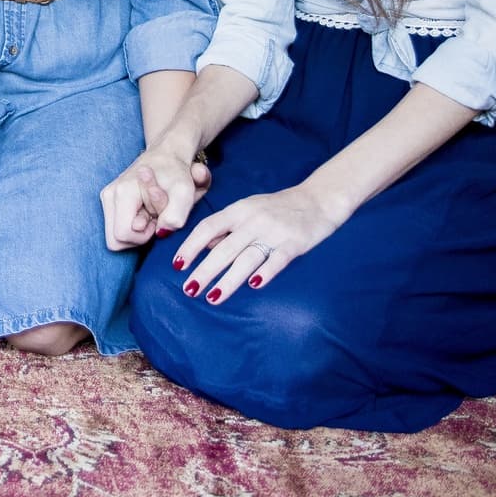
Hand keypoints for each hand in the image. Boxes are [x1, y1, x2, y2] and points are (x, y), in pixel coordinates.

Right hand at [100, 143, 207, 249]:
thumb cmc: (177, 173)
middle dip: (138, 237)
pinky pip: (117, 228)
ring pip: (115, 237)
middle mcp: (109, 195)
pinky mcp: (109, 200)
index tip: (158, 220)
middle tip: (155, 218)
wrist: (167, 155)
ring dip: (137, 232)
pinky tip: (146, 211)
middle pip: (115, 241)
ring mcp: (107, 197)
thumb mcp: (185, 192)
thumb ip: (175, 215)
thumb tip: (160, 232)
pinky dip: (133, 226)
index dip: (144, 236)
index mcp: (123, 192)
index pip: (122, 236)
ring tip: (152, 214)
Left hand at [168, 180, 348, 304]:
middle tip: (189, 289)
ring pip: (246, 258)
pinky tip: (254, 287)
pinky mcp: (295, 244)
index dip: (191, 246)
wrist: (318, 199)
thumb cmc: (278, 207)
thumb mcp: (248, 209)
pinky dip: (265, 273)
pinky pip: (277, 260)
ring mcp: (274, 232)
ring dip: (228, 280)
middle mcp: (253, 220)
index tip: (177, 265)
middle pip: (224, 248)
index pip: (208, 227)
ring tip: (213, 297)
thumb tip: (204, 245)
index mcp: (239, 210)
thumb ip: (227, 227)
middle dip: (205, 270)